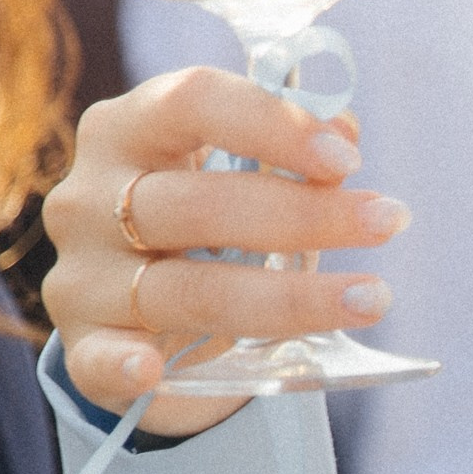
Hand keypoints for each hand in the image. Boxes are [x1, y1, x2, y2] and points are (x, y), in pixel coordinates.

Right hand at [42, 71, 408, 431]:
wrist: (146, 314)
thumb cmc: (202, 228)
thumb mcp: (240, 175)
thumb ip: (289, 148)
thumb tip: (345, 126)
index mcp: (127, 130)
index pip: (191, 103)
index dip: (272, 124)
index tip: (349, 157)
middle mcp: (90, 198)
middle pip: (198, 205)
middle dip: (303, 214)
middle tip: (389, 221)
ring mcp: (83, 276)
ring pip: (185, 290)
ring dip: (287, 299)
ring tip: (372, 298)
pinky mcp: (85, 346)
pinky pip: (98, 359)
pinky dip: (123, 365)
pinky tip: (152, 370)